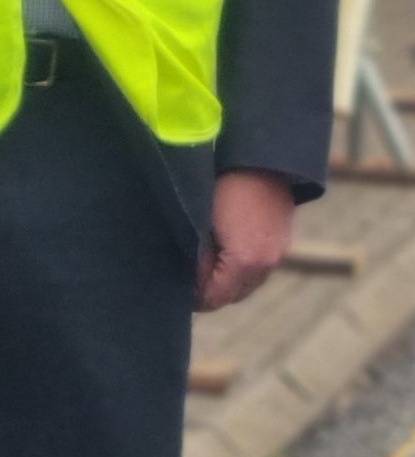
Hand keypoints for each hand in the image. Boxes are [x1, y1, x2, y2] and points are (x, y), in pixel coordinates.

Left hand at [196, 168, 294, 311]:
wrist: (262, 158)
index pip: (213, 298)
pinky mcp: (282, 242)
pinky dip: (239, 269)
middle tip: (184, 278)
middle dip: (208, 291)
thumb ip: (196, 255)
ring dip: (225, 281)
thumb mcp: (200, 221)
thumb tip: (190, 278)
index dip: (192, 297)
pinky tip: (221, 253)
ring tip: (201, 265)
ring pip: (246, 284)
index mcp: (245, 261)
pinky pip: (258, 269)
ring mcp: (278, 254)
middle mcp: (267, 264)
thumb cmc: (222, 185)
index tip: (174, 288)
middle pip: (232, 296)